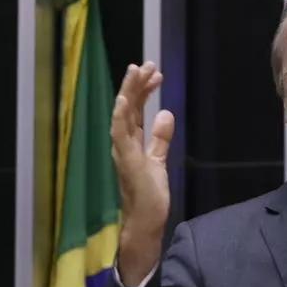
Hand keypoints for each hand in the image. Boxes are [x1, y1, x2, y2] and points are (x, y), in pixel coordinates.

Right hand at [110, 61, 173, 283]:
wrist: (145, 221)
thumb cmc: (149, 195)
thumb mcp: (159, 161)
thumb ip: (160, 138)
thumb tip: (166, 114)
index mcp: (131, 142)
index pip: (135, 110)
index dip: (143, 90)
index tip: (155, 74)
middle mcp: (123, 143)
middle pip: (128, 107)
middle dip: (136, 84)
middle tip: (148, 64)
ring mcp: (122, 151)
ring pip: (122, 115)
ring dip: (128, 92)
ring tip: (136, 70)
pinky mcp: (127, 161)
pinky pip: (120, 135)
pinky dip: (120, 116)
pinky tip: (124, 99)